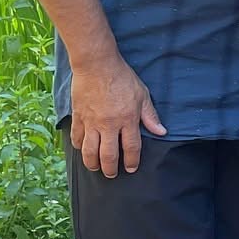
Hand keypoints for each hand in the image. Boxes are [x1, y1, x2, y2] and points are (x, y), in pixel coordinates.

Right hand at [70, 55, 165, 177]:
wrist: (96, 64)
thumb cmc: (122, 77)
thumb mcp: (142, 95)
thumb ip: (150, 116)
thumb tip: (161, 132)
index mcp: (127, 120)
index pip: (131, 148)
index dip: (132, 161)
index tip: (131, 168)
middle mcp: (109, 125)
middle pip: (108, 155)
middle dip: (110, 169)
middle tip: (112, 174)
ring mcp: (92, 122)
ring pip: (90, 151)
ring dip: (92, 163)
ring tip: (95, 168)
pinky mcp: (79, 116)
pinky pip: (77, 137)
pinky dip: (79, 146)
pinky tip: (82, 149)